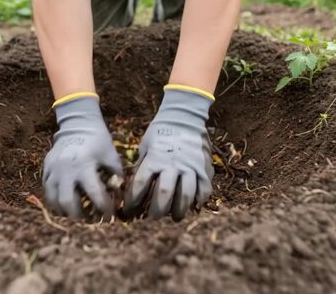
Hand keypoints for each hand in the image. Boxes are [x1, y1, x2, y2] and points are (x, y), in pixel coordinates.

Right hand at [43, 96, 121, 218]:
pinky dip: (55, 202)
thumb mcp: (111, 155)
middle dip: (79, 217)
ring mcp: (53, 170)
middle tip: (88, 222)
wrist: (77, 124)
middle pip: (68, 203)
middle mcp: (66, 170)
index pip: (95, 194)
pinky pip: (47, 191)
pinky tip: (64, 206)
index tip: (109, 216)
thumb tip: (120, 195)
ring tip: (75, 217)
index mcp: (85, 165)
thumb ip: (117, 175)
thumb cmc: (98, 140)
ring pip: (53, 200)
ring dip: (65, 212)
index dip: (104, 208)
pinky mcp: (45, 169)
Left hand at [124, 87, 213, 220]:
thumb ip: (143, 166)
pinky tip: (194, 206)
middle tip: (154, 218)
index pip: (141, 184)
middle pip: (164, 194)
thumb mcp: (146, 146)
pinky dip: (199, 200)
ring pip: (185, 195)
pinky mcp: (204, 168)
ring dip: (179, 210)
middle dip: (157, 210)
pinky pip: (204, 189)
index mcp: (154, 159)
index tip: (131, 209)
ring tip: (175, 217)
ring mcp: (190, 166)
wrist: (184, 117)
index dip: (134, 200)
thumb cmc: (160, 133)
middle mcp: (172, 164)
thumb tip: (135, 187)